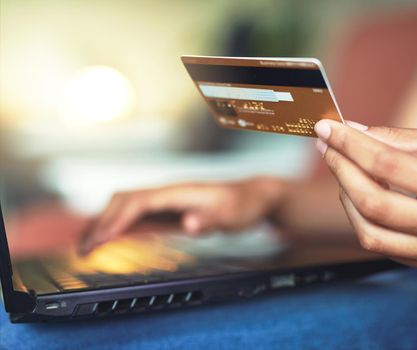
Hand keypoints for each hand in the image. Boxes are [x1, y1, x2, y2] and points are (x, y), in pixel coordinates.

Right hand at [79, 177, 282, 254]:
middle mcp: (169, 192)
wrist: (253, 196)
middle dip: (102, 222)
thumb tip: (189, 224)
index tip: (101, 238)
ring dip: (105, 221)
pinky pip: (137, 213)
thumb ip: (210, 220)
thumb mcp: (233, 215)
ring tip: (88, 244)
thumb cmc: (243, 205)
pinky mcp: (170, 209)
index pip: (139, 201)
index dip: (118, 219)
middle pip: (125, 200)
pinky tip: (112, 236)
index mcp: (180, 192)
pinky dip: (119, 224)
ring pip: (127, 205)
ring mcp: (168, 200)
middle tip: (85, 248)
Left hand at [314, 119, 416, 272]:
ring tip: (343, 169)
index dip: (350, 145)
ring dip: (346, 198)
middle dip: (341, 171)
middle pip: (374, 204)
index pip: (388, 166)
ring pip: (370, 233)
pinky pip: (383, 245)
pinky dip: (363, 218)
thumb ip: (397, 138)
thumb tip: (349, 131)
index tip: (327, 129)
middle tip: (327, 147)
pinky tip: (362, 193)